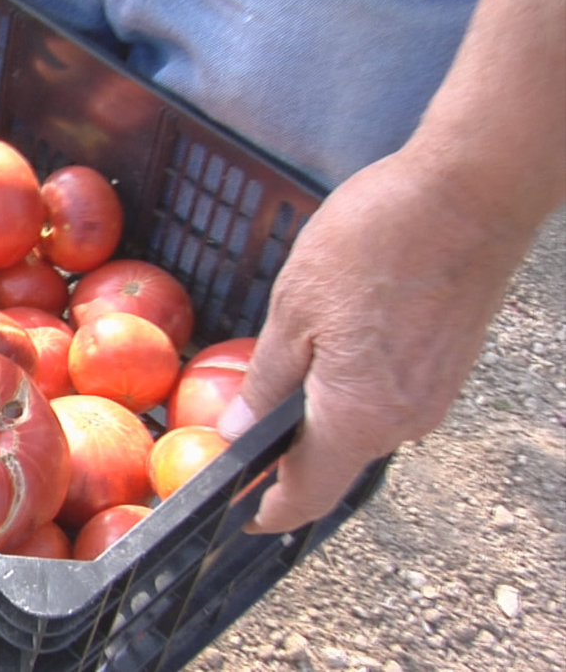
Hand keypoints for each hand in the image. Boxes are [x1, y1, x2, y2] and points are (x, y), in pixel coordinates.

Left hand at [217, 0, 564, 534]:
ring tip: (286, 368)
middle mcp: (403, 423)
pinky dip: (353, 390)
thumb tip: (235, 434)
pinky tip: (334, 346)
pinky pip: (388, 400)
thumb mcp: (294, 310)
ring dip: (320, 414)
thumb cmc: (373, 243)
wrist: (470, 194)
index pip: (309, 496)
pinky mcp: (450, 370)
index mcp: (358, 417)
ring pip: (361, 428)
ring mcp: (434, 398)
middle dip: (288, 453)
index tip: (237, 511)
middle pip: (334, 463)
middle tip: (242, 422)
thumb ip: (267, 383)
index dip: (268, 511)